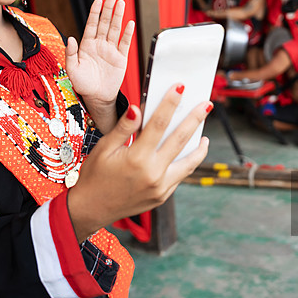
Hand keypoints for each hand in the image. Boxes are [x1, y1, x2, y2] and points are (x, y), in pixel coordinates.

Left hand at [65, 0, 133, 127]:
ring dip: (118, 16)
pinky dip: (127, 33)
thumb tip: (70, 38)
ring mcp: (110, 50)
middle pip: (105, 23)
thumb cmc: (83, 84)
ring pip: (115, 30)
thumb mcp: (72, 69)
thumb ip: (71, 53)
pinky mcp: (120, 58)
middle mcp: (99, 45)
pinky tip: (129, 23)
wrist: (97, 98)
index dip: (95, 12)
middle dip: (108, 9)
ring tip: (121, 3)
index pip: (92, 25)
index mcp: (87, 45)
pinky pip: (124, 43)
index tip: (98, 0)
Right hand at [67, 84, 210, 241]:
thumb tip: (136, 109)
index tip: (180, 88)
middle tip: (207, 104)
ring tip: (204, 136)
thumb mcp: (103, 149)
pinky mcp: (162, 197)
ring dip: (199, 148)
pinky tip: (187, 155)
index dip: (170, 103)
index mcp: (136, 158)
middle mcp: (152, 174)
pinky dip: (186, 164)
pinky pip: (179, 177)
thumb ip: (123, 129)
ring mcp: (159, 188)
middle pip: (179, 140)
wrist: (91, 209)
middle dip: (194, 119)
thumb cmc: (94, 176)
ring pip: (188, 163)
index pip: (158, 124)